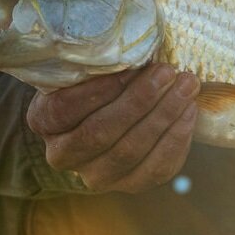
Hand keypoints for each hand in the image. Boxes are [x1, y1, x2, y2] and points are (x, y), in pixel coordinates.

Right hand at [26, 63, 199, 192]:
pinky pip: (156, 168)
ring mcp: (96, 176)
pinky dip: (176, 139)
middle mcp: (63, 155)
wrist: (106, 115)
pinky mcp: (130, 184)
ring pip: (130, 151)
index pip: (65, 109)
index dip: (99, 89)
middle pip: (100, 132)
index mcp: (44, 121)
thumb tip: (131, 50)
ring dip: (164, 116)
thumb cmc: (97, 82)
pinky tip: (189, 111)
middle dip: (140, 100)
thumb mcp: (86, 69)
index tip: (131, 67)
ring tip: (186, 86)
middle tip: (167, 71)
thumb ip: (97, 63)